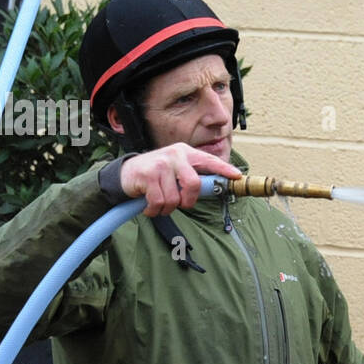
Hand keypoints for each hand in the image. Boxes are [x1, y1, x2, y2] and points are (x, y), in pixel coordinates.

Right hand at [119, 143, 241, 216]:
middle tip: (181, 204)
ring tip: (160, 204)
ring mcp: (161, 164)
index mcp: (186, 153)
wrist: (126, 173)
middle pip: (194, 184)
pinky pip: (159, 202)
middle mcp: (175, 155)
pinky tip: (150, 206)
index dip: (224, 169)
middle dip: (189, 201)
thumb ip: (192, 175)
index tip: (236, 176)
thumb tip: (213, 189)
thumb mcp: (176, 169)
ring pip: (174, 198)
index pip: (209, 160)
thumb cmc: (156, 174)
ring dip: (167, 208)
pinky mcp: (148, 175)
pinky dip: (154, 210)